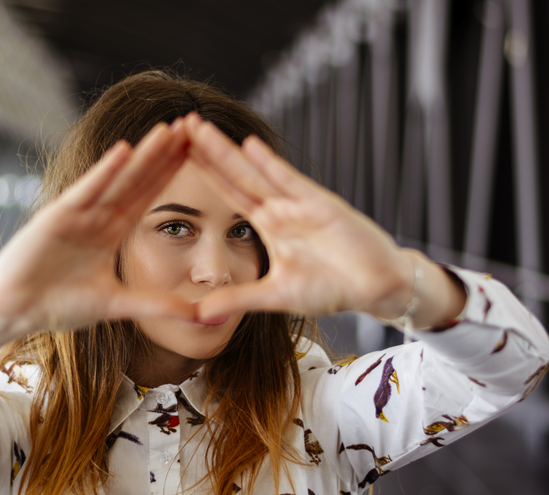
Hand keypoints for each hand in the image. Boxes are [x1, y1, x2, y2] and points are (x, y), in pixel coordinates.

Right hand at [0, 121, 195, 357]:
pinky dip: (104, 172)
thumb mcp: (116, 305)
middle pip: (138, 180)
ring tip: (168, 131)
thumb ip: (157, 306)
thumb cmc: (59, 305)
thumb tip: (200, 316)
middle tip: (193, 126)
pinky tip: (124, 150)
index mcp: (109, 232)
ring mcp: (77, 213)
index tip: (199, 153)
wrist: (14, 311)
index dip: (171, 175)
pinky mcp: (56, 216)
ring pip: (117, 180)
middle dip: (165, 155)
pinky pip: (86, 191)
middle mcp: (96, 217)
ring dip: (142, 156)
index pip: (147, 197)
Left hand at [184, 113, 464, 326]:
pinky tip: (248, 145)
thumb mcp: (275, 297)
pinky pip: (290, 182)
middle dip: (204, 151)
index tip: (171, 158)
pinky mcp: (321, 205)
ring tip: (198, 126)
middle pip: (233, 174)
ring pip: (253, 172)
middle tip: (176, 126)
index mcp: (268, 225)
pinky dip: (270, 165)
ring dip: (226, 150)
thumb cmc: (332, 288)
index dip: (200, 175)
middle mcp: (279, 208)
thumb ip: (237, 301)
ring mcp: (298, 204)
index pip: (226, 194)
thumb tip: (197, 314)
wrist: (376, 288)